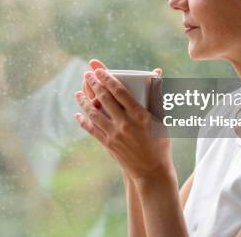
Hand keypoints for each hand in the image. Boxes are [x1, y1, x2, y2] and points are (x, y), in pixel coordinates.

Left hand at [74, 60, 171, 182]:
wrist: (152, 171)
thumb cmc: (160, 143)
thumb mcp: (162, 119)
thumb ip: (156, 96)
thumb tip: (156, 73)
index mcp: (140, 115)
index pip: (119, 91)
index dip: (107, 78)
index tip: (99, 70)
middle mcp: (126, 123)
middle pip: (105, 99)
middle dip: (94, 84)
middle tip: (87, 75)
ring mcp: (115, 134)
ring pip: (94, 113)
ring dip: (84, 101)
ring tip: (78, 92)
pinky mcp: (108, 144)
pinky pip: (92, 129)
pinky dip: (83, 121)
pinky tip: (78, 114)